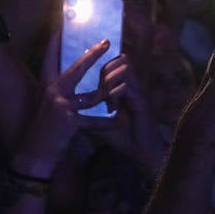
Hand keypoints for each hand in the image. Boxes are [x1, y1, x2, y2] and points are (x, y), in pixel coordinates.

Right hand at [15, 36, 121, 173]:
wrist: (34, 152)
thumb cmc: (42, 126)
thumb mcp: (44, 101)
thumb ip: (55, 85)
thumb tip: (66, 69)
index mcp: (45, 83)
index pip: (51, 56)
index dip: (57, 39)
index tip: (64, 24)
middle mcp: (52, 90)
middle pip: (77, 68)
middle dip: (93, 54)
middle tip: (106, 42)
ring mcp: (61, 105)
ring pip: (92, 94)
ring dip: (110, 91)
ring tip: (123, 86)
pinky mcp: (69, 121)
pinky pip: (93, 119)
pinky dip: (105, 122)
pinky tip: (116, 120)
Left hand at [91, 54, 168, 173]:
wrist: (144, 154)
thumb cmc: (125, 139)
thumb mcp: (102, 126)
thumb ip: (90, 117)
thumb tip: (70, 115)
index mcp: (125, 89)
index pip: (115, 64)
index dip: (103, 68)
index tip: (94, 85)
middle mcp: (133, 87)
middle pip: (121, 60)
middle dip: (106, 70)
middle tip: (100, 89)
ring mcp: (138, 93)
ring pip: (125, 68)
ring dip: (111, 79)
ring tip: (105, 96)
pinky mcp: (141, 103)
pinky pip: (127, 87)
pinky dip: (116, 93)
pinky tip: (112, 107)